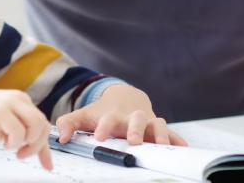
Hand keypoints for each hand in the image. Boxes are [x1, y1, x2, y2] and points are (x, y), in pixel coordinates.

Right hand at [0, 89, 52, 170]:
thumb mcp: (0, 126)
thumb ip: (18, 133)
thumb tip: (35, 150)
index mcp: (21, 100)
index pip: (42, 123)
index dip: (45, 147)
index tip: (47, 165)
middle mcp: (19, 98)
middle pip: (43, 125)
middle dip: (38, 146)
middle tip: (22, 155)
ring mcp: (10, 102)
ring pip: (36, 126)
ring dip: (28, 143)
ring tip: (12, 148)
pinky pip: (19, 131)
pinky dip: (14, 142)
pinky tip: (2, 143)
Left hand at [55, 85, 185, 146]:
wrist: (125, 97)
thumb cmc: (103, 111)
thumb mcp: (84, 115)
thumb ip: (68, 123)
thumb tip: (61, 138)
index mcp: (113, 115)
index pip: (108, 120)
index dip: (104, 127)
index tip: (100, 136)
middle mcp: (131, 117)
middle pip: (136, 120)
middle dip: (135, 129)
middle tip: (133, 140)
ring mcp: (146, 121)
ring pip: (155, 123)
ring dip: (158, 133)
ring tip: (159, 144)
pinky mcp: (157, 127)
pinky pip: (169, 132)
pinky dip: (176, 138)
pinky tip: (182, 146)